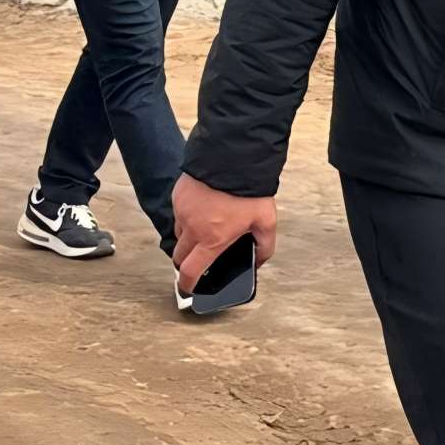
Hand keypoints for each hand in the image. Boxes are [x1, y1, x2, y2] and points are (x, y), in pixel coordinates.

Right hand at [170, 172, 276, 287]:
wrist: (233, 157)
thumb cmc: (249, 190)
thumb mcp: (266, 221)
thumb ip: (264, 247)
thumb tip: (258, 261)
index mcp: (211, 240)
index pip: (190, 271)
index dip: (187, 284)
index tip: (188, 287)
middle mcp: (192, 228)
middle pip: (179, 255)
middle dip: (186, 261)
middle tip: (198, 258)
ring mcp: (182, 210)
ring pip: (179, 233)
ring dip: (188, 237)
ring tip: (206, 228)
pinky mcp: (178, 195)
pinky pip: (179, 212)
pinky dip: (188, 215)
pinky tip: (204, 206)